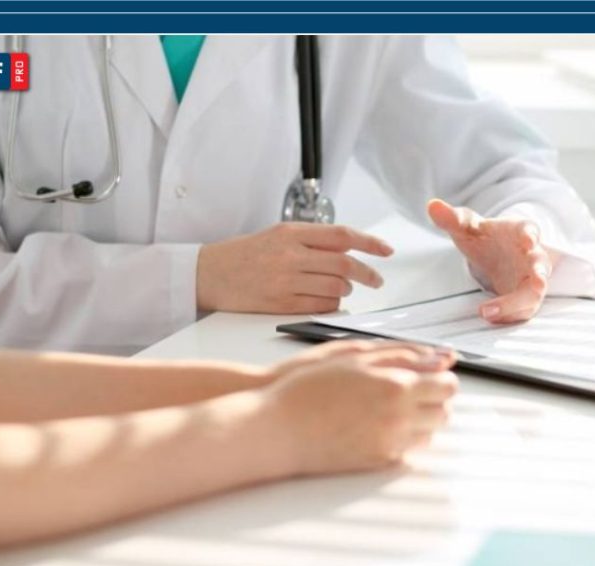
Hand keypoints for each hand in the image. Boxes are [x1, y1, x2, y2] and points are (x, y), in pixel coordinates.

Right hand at [197, 223, 392, 313]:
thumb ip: (311, 240)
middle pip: (344, 264)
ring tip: (342, 289)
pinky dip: (331, 304)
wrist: (208, 274)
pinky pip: (319, 305)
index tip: (386, 250)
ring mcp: (285, 280)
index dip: (370, 243)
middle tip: (376, 280)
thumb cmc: (243, 255)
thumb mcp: (277, 235)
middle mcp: (290, 254)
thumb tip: (350, 248)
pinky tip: (327, 300)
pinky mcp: (280, 303)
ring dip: (346, 290)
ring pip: (335, 287)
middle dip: (367, 274)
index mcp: (291, 232)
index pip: (341, 235)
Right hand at [263, 344, 457, 475]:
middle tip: (411, 390)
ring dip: (421, 420)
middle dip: (434, 400)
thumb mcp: (355, 358)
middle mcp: (399, 417)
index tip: (430, 375)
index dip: (441, 379)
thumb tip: (442, 358)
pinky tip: (378, 426)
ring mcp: (390, 443)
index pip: (447, 385)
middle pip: (444, 412)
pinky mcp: (378, 462)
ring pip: (429, 434)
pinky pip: (408, 451)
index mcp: (396, 386)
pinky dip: (403, 438)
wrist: (278, 429)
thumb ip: (404, 355)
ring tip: (391, 408)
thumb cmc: (308, 388)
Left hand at [428, 198, 557, 323]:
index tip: (529, 240)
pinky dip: (508, 315)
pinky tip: (489, 317)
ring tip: (490, 311)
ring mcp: (531, 279)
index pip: (529, 230)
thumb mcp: (467, 227)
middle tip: (537, 282)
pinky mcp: (525, 298)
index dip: (530, 235)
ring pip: (533, 294)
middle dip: (538, 275)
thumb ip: (453, 218)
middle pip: (540, 266)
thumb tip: (432, 206)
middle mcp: (531, 256)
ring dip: (515, 304)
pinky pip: (522, 310)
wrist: (495, 253)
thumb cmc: (486, 237)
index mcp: (520, 232)